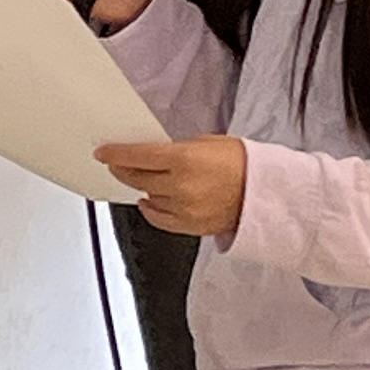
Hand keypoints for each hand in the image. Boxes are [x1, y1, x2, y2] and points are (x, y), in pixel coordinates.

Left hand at [98, 133, 247, 241]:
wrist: (266, 193)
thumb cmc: (242, 163)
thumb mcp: (206, 143)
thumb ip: (176, 150)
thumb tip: (153, 155)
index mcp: (184, 159)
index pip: (137, 156)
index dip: (116, 154)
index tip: (103, 152)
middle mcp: (181, 186)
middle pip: (137, 178)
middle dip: (122, 170)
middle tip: (116, 164)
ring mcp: (184, 209)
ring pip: (148, 197)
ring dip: (142, 187)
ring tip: (143, 178)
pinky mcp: (190, 226)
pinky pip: (159, 219)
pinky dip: (150, 209)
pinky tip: (149, 200)